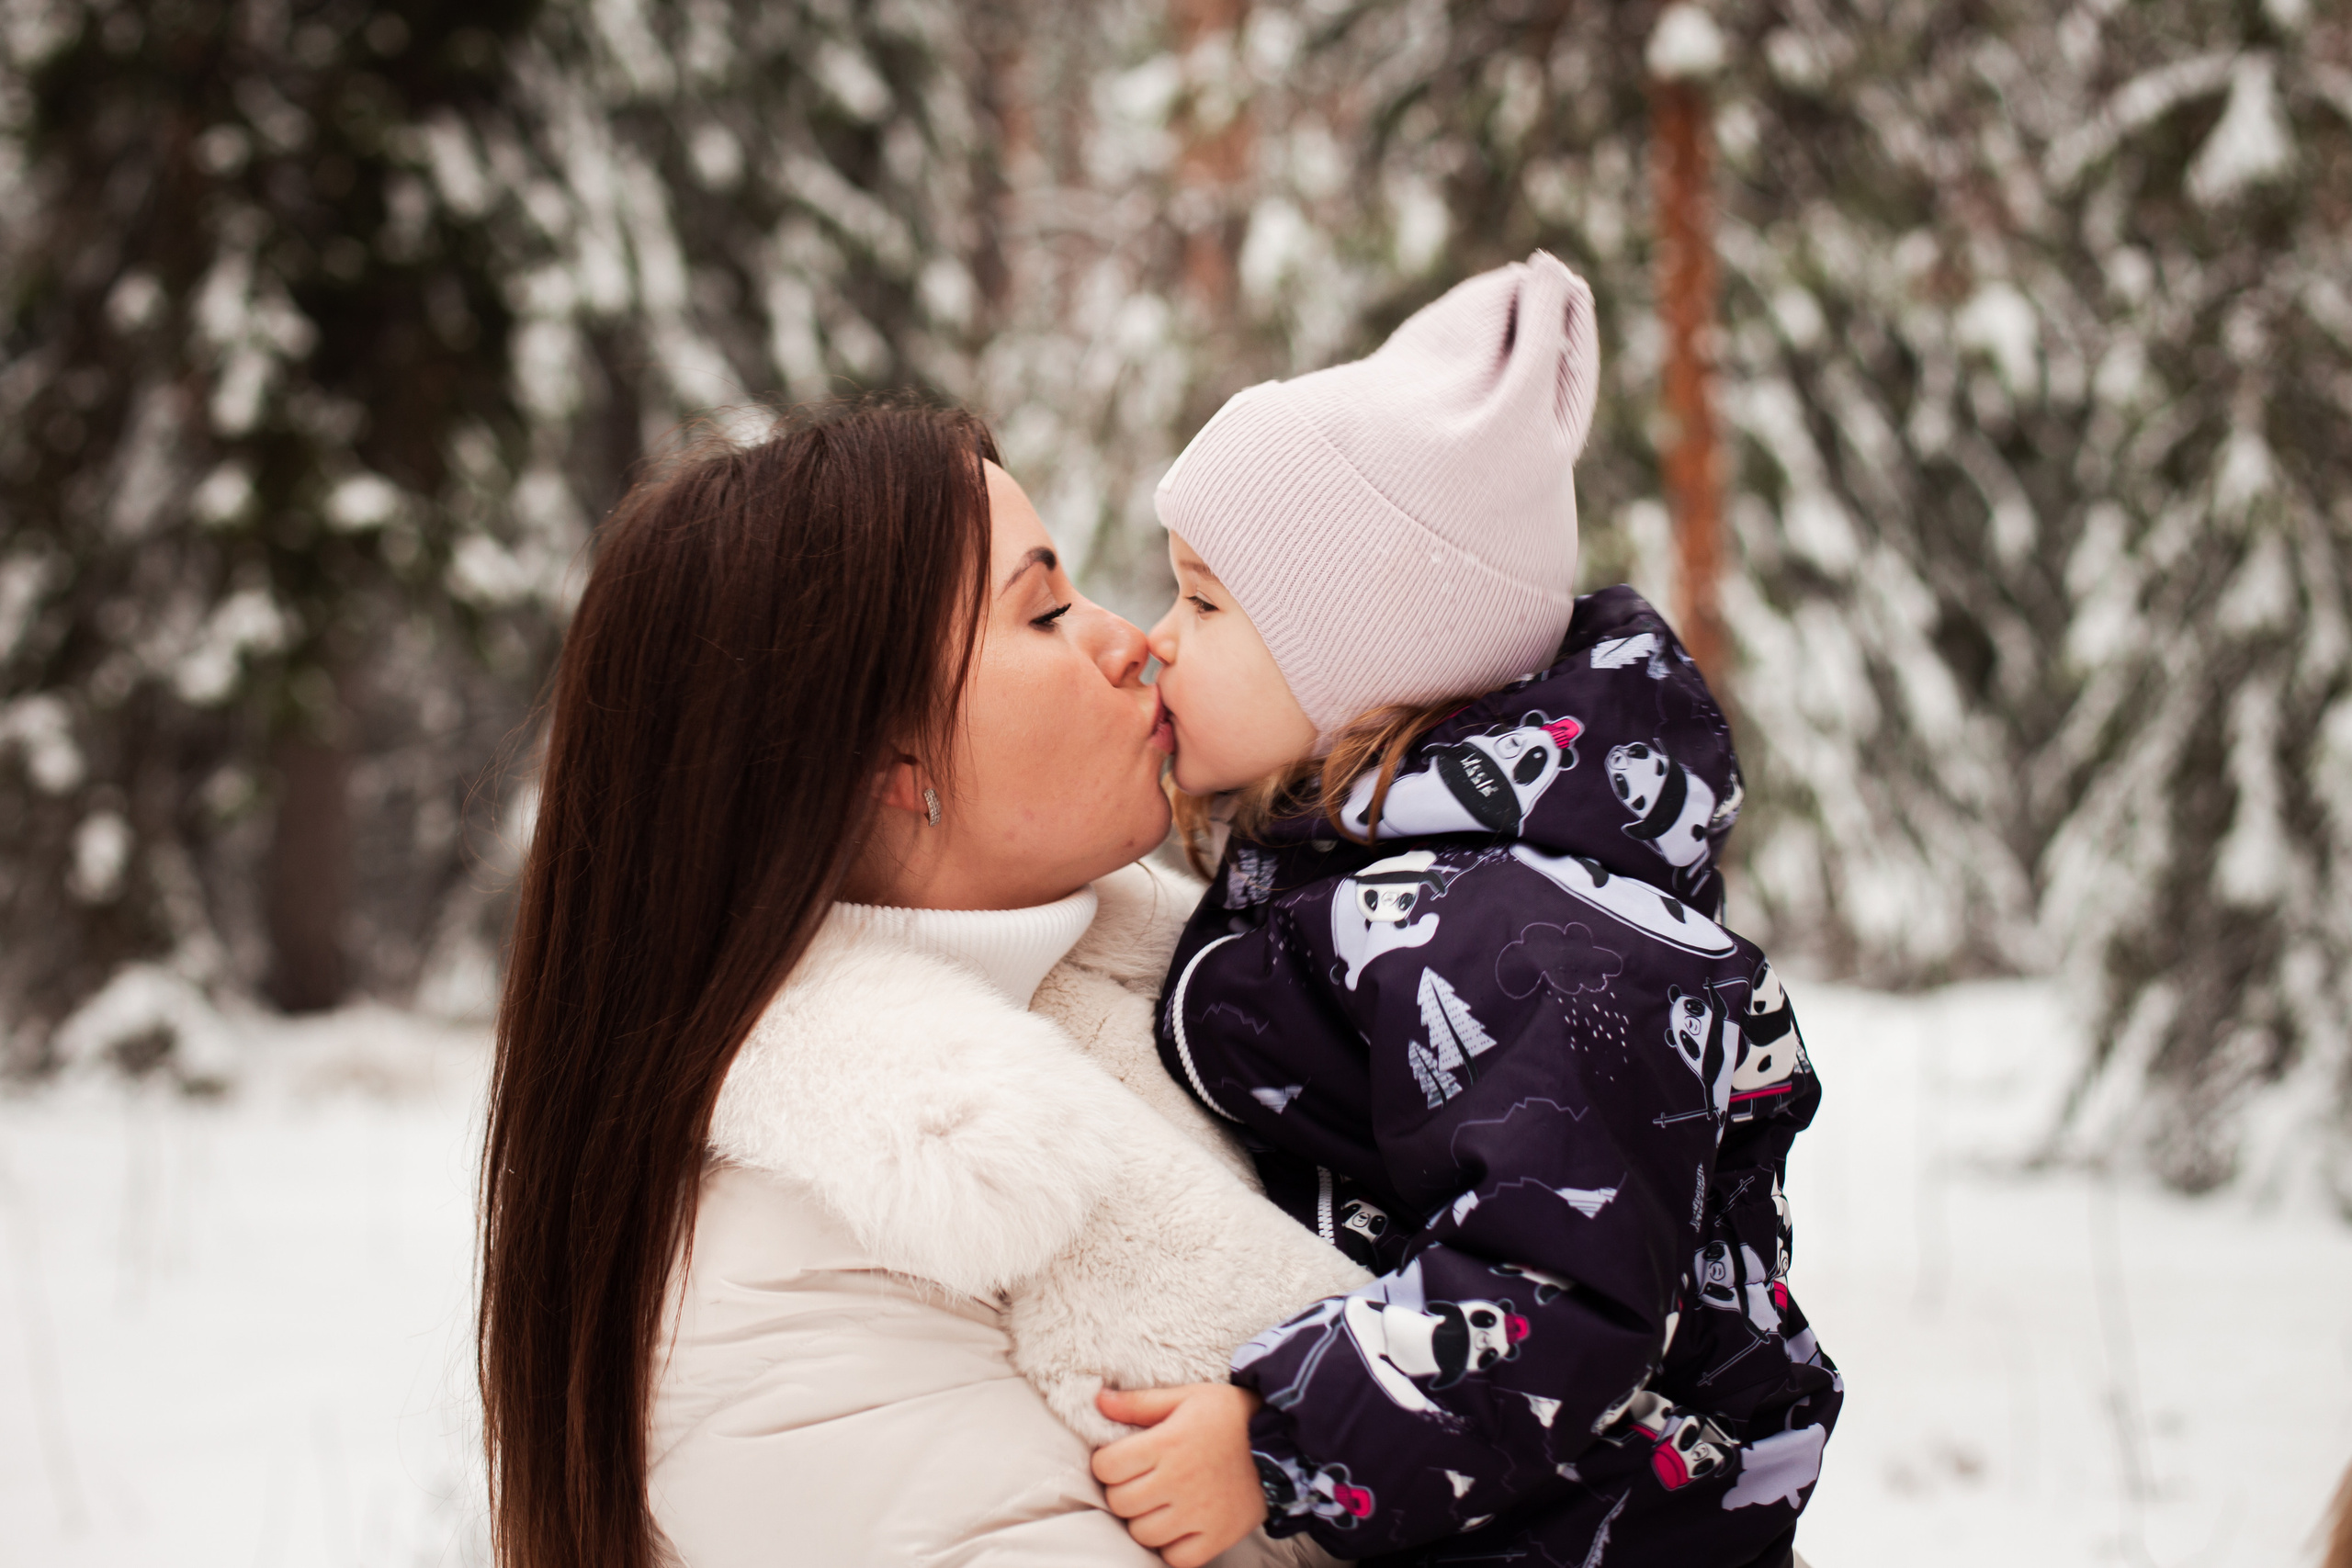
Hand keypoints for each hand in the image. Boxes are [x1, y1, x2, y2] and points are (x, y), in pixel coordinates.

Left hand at [1092, 1383, 1268, 1567]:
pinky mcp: (1217, 1536)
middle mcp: (1178, 1481)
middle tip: (1140, 1480)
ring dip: (1143, 1520)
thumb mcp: (1188, 1397)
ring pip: (1142, 1533)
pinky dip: (1170, 1547)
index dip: (1106, 1463)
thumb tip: (1100, 1400)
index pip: (1107, 1467)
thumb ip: (1140, 1402)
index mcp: (1167, 1444)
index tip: (1120, 1459)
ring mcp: (1198, 1514)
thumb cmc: (1233, 1417)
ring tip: (1158, 1503)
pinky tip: (1177, 1527)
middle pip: (1119, 1502)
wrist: (1284, 1443)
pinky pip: (1175, 1558)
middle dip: (1122, 1491)